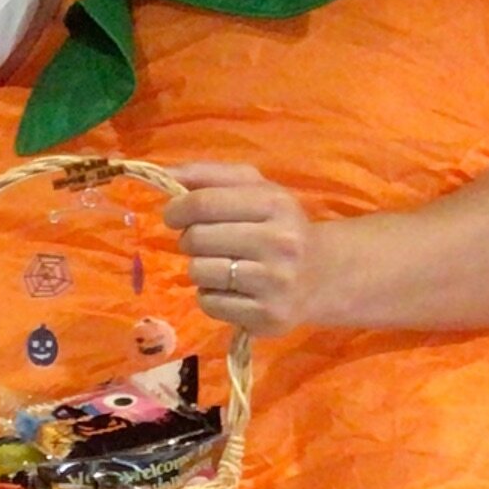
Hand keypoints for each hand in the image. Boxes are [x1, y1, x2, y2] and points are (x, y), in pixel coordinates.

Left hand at [164, 163, 319, 336]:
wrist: (324, 274)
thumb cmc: (277, 225)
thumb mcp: (254, 189)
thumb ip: (208, 176)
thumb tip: (164, 173)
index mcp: (275, 204)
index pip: (203, 203)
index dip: (177, 209)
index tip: (174, 215)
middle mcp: (280, 242)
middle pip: (196, 238)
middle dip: (190, 240)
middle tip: (206, 243)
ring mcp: (275, 281)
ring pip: (198, 272)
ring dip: (200, 269)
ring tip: (223, 266)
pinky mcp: (267, 315)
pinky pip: (208, 302)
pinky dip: (210, 296)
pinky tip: (232, 290)